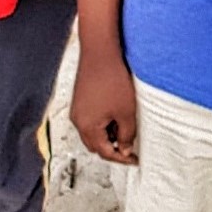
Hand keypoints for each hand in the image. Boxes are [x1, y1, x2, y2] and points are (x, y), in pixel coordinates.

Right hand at [70, 47, 138, 164]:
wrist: (100, 52)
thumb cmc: (112, 79)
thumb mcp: (126, 112)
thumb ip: (126, 135)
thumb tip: (124, 149)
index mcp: (87, 127)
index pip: (105, 152)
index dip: (121, 158)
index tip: (134, 159)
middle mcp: (78, 121)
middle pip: (95, 145)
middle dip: (112, 149)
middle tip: (129, 147)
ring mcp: (77, 110)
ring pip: (92, 133)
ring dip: (107, 135)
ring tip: (125, 127)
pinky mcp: (80, 100)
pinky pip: (90, 120)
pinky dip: (102, 124)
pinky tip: (116, 114)